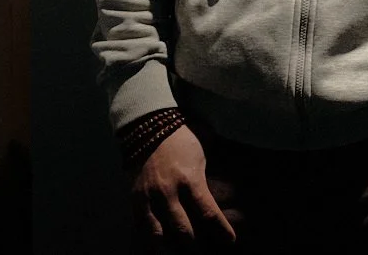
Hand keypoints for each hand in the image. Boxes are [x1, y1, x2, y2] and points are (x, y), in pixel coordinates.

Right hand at [131, 125, 234, 246]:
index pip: (208, 212)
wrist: (148, 126)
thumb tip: (232, 183)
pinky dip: (151, 241)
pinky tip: (159, 248)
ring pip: (159, 235)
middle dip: (196, 246)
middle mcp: (169, 192)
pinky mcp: (135, 200)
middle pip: (184, 230)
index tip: (230, 242)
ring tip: (181, 252)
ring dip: (172, 248)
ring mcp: (150, 198)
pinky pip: (141, 228)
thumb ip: (212, 172)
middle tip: (205, 252)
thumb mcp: (203, 152)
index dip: (220, 231)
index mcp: (190, 179)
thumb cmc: (182, 137)